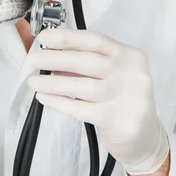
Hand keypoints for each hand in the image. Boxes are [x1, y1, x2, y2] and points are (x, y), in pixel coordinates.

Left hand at [26, 28, 168, 174]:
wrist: (145, 137)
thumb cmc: (123, 100)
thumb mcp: (113, 75)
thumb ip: (90, 65)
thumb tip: (52, 55)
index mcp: (129, 55)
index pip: (94, 40)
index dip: (67, 38)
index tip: (44, 38)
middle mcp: (130, 72)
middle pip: (84, 61)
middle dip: (52, 59)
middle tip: (31, 60)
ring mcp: (124, 95)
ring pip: (78, 86)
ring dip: (50, 83)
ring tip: (33, 82)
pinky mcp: (115, 118)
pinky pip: (78, 107)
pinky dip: (58, 102)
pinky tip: (45, 98)